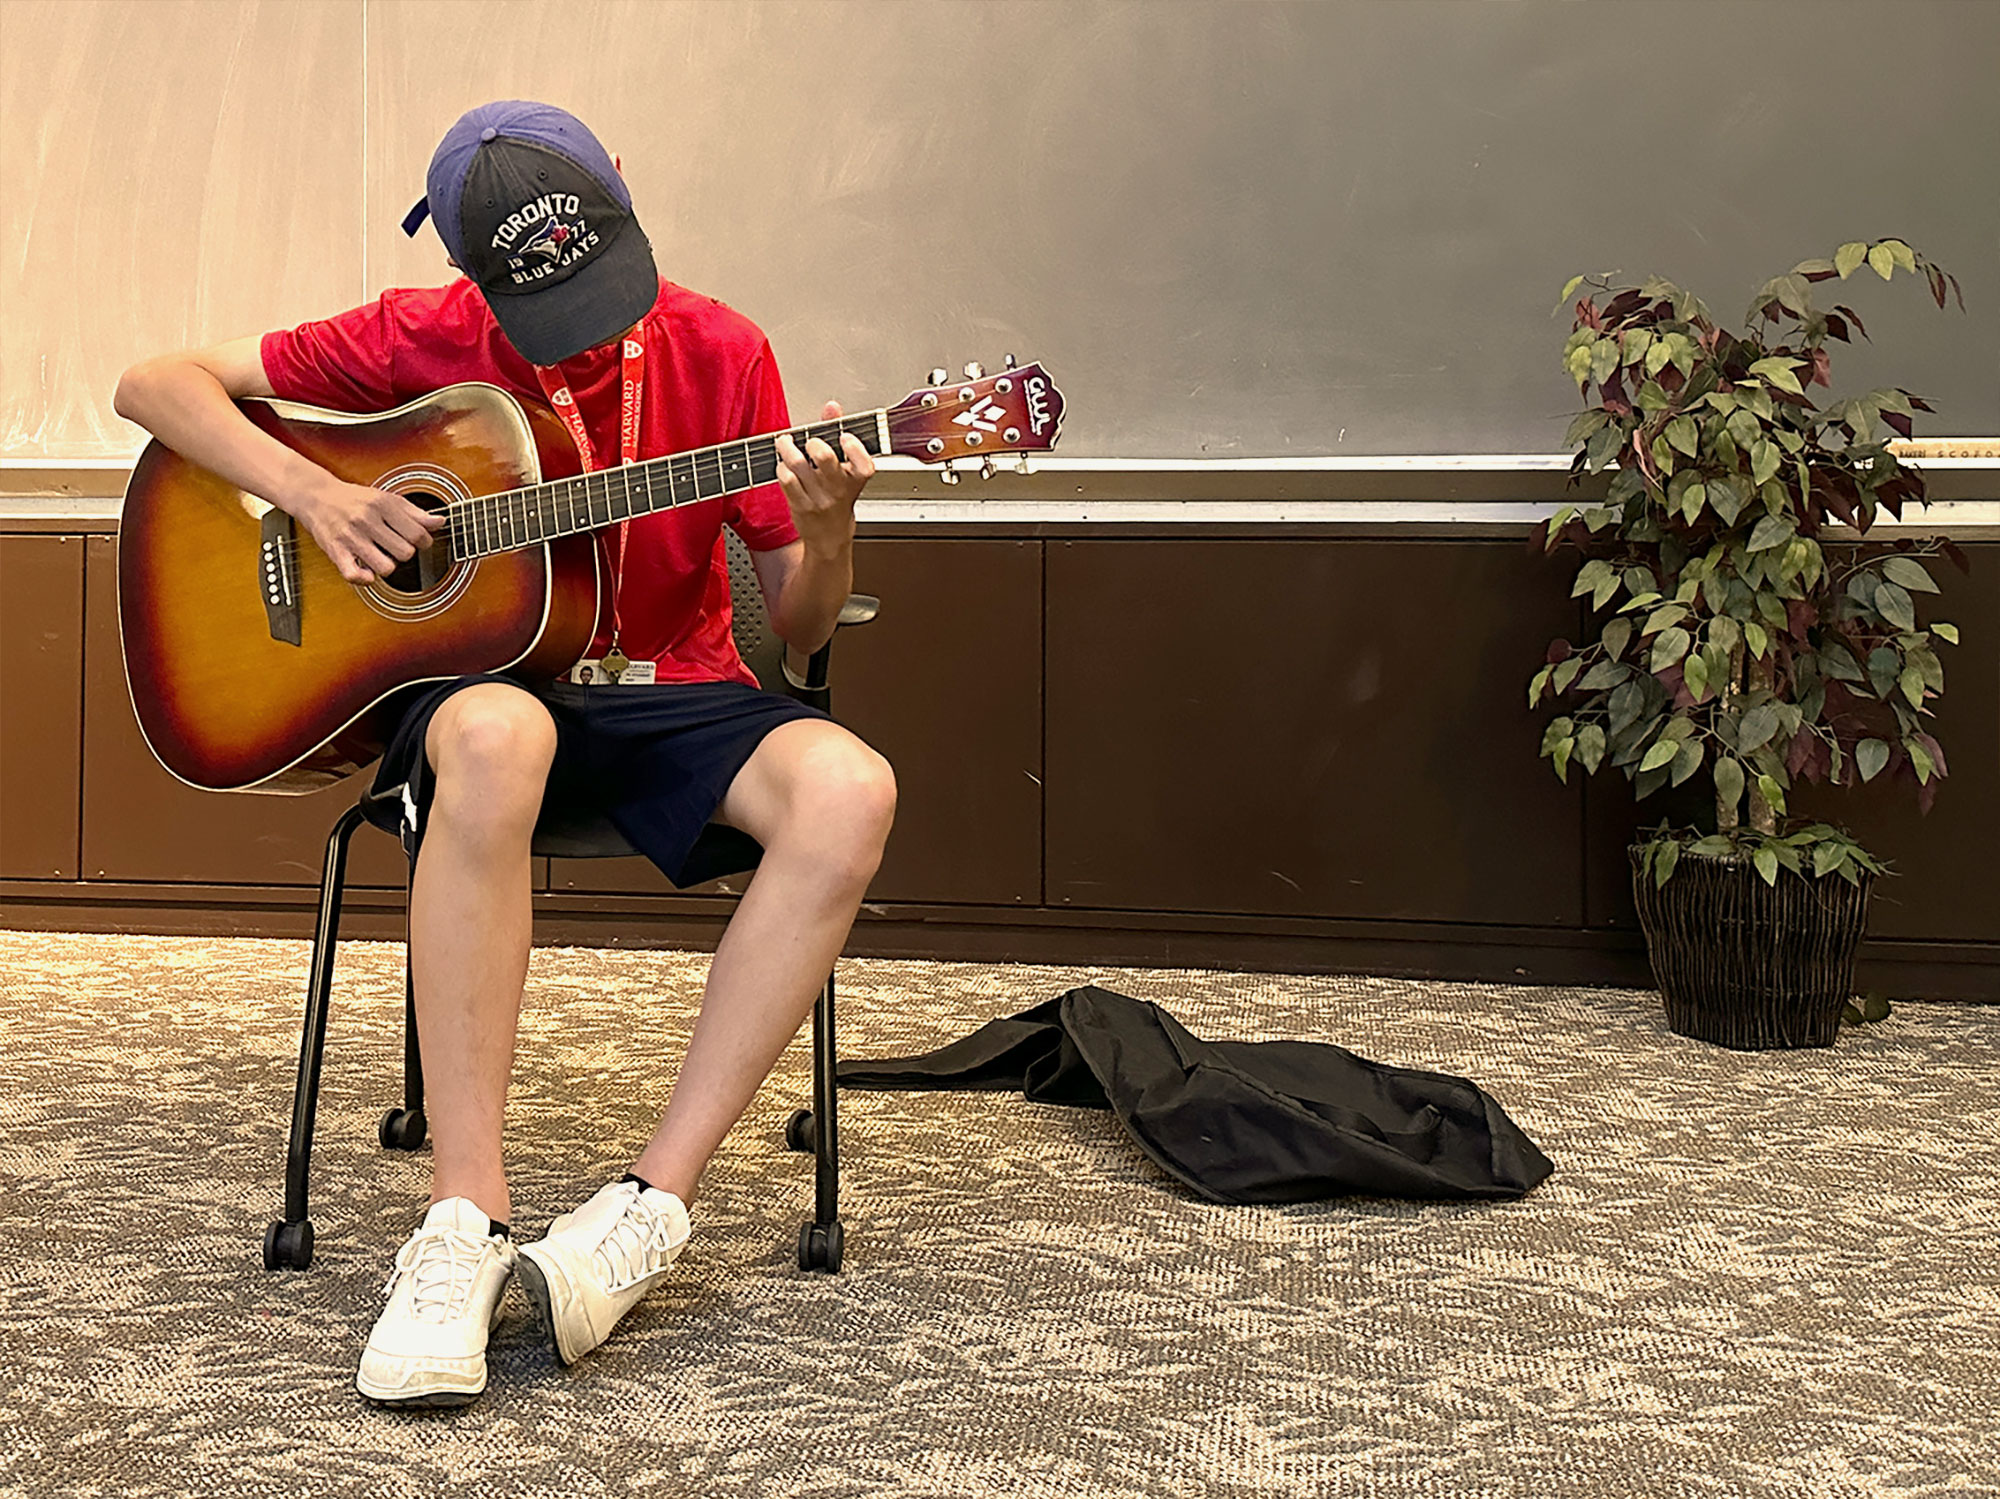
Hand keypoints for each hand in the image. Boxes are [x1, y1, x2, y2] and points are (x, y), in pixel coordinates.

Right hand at [294, 476, 444, 584]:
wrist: (316, 496)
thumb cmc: (355, 499)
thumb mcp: (387, 498)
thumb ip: (415, 513)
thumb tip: (441, 522)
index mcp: (382, 505)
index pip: (418, 534)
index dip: (424, 541)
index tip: (416, 541)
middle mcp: (366, 520)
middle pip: (405, 553)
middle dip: (405, 553)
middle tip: (396, 547)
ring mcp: (350, 537)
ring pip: (386, 567)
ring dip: (387, 566)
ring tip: (382, 556)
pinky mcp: (335, 552)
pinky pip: (355, 576)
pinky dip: (365, 579)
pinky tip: (367, 571)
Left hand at [774, 401, 874, 555]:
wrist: (830, 536)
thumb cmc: (838, 497)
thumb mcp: (846, 469)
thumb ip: (837, 433)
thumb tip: (832, 407)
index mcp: (856, 479)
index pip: (864, 464)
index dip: (853, 447)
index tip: (844, 437)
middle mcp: (839, 489)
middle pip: (825, 458)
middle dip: (813, 442)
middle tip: (809, 441)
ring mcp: (819, 499)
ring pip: (798, 465)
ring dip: (787, 449)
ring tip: (785, 443)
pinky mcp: (801, 506)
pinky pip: (786, 480)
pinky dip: (781, 467)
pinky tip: (783, 465)